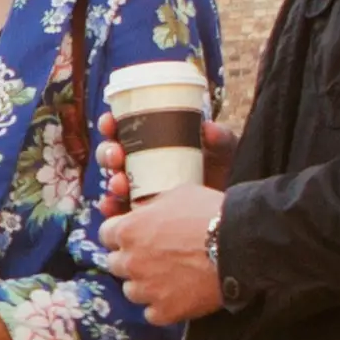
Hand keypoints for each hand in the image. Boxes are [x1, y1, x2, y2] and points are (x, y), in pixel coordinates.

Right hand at [92, 112, 237, 201]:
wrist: (231, 213)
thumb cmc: (228, 176)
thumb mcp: (227, 154)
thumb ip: (221, 139)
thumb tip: (208, 129)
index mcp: (156, 143)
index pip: (126, 129)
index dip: (111, 124)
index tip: (109, 123)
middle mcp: (143, 166)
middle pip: (113, 156)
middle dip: (108, 154)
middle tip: (117, 156)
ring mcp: (141, 192)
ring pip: (113, 183)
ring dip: (110, 181)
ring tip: (120, 184)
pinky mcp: (141, 217)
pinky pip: (117, 213)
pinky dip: (110, 208)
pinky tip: (112, 206)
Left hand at [103, 185, 223, 319]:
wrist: (238, 244)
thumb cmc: (208, 213)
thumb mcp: (175, 195)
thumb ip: (150, 207)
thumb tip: (141, 212)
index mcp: (128, 230)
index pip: (106, 235)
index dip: (121, 235)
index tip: (134, 236)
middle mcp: (130, 261)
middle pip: (116, 264)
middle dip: (131, 260)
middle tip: (153, 257)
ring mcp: (146, 289)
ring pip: (131, 291)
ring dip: (144, 285)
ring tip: (167, 278)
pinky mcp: (165, 311)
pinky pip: (151, 313)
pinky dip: (161, 306)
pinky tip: (177, 296)